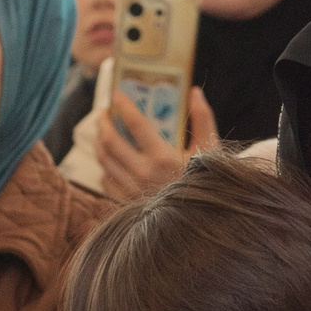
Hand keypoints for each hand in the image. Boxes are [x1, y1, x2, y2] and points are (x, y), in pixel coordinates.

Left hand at [94, 87, 218, 201]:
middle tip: (104, 114)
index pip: (135, 124)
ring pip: (104, 160)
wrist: (202, 218)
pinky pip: (106, 181)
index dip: (123, 105)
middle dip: (102, 123)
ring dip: (100, 143)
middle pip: (109, 141)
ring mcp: (131, 190)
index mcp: (163, 157)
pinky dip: (106, 168)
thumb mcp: (210, 150)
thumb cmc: (206, 182)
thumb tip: (194, 92)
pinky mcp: (126, 203)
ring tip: (104, 134)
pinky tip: (113, 161)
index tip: (116, 94)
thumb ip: (203, 119)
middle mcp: (143, 173)